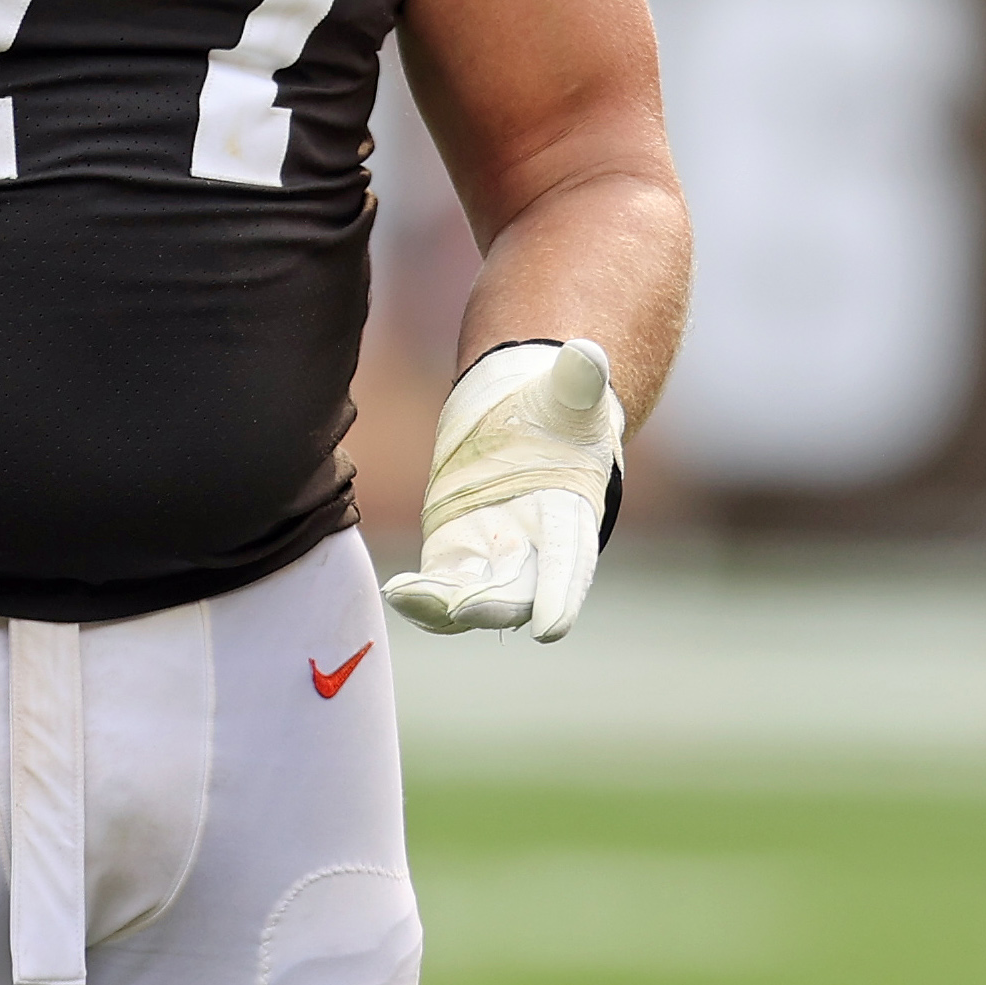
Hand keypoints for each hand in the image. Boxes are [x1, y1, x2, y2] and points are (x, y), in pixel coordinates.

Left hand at [383, 339, 621, 642]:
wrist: (531, 421)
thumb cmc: (562, 408)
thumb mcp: (572, 390)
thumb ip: (579, 379)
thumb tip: (587, 355)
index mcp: (571, 511)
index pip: (572, 559)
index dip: (563, 592)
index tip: (552, 629)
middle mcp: (536, 547)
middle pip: (518, 589)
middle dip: (492, 602)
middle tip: (463, 608)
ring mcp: (494, 555)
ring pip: (473, 595)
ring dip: (446, 606)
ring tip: (411, 597)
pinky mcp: (457, 551)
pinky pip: (440, 585)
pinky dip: (423, 599)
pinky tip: (399, 593)